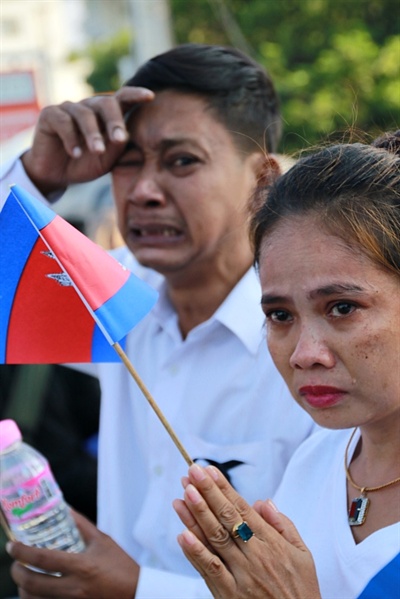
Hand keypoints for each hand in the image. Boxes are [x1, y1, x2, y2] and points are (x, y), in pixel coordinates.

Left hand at [6, 510, 138, 598]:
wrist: (135, 593)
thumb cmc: (120, 565)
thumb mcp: (102, 542)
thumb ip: (82, 526)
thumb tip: (66, 508)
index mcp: (81, 566)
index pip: (43, 559)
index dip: (22, 552)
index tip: (12, 546)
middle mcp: (73, 587)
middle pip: (32, 584)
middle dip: (17, 573)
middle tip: (15, 564)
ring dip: (24, 589)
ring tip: (24, 578)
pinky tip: (37, 592)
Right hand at [21, 86, 153, 195]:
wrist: (57, 175)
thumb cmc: (86, 164)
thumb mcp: (107, 159)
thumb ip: (118, 147)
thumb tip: (127, 135)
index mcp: (106, 115)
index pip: (123, 99)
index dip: (136, 95)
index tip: (150, 96)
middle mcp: (89, 107)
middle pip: (105, 103)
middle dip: (114, 121)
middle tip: (119, 139)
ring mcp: (69, 108)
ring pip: (84, 114)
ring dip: (92, 134)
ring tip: (97, 151)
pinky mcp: (50, 114)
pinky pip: (63, 121)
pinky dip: (71, 138)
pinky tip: (75, 153)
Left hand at [173, 464, 320, 598]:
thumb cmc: (301, 592)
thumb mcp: (304, 556)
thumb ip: (284, 526)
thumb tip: (263, 501)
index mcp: (271, 543)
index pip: (242, 508)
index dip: (224, 488)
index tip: (209, 470)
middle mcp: (254, 555)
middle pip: (225, 518)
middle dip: (207, 492)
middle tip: (191, 472)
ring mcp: (241, 575)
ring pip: (214, 539)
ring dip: (196, 514)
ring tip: (183, 493)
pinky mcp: (229, 595)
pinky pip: (210, 570)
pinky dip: (195, 553)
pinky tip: (183, 535)